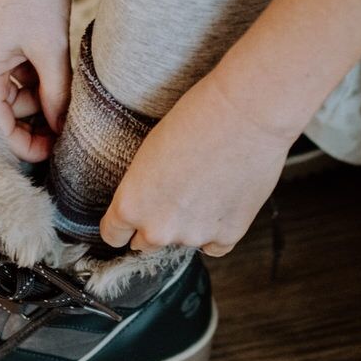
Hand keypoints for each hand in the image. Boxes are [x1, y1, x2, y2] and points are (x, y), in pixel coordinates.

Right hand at [0, 0, 71, 161]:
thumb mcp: (51, 49)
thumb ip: (57, 96)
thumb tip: (60, 129)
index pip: (2, 131)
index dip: (32, 145)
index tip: (60, 152)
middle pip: (3, 112)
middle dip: (37, 113)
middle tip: (73, 109)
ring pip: (7, 90)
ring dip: (35, 90)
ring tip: (62, 70)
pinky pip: (4, 71)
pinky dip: (27, 72)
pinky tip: (49, 56)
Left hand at [99, 73, 296, 256]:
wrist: (246, 114)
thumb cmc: (195, 119)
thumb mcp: (148, 154)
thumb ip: (142, 191)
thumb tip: (148, 208)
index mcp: (131, 205)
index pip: (113, 235)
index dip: (122, 227)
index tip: (129, 222)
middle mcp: (158, 228)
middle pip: (145, 243)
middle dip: (155, 225)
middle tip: (173, 196)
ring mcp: (194, 236)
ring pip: (183, 242)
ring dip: (190, 225)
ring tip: (206, 187)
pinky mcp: (228, 236)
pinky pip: (215, 245)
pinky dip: (218, 230)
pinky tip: (223, 200)